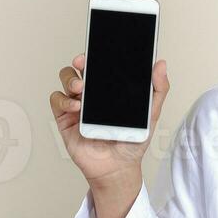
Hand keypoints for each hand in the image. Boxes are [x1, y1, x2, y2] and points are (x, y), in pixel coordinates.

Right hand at [49, 52, 169, 185]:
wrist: (118, 168)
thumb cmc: (132, 142)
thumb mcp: (151, 114)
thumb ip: (158, 89)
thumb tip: (160, 64)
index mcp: (110, 89)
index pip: (101, 64)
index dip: (97, 54)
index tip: (99, 50)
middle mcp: (92, 93)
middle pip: (80, 67)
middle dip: (80, 61)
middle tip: (84, 62)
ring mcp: (77, 104)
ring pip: (66, 78)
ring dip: (71, 78)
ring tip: (81, 89)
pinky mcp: (65, 118)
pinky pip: (57, 100)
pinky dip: (64, 99)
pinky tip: (76, 106)